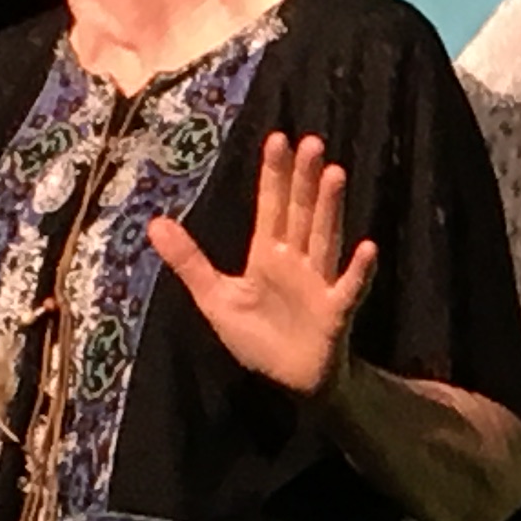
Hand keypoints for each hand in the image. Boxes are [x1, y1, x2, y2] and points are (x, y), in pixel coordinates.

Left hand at [147, 129, 375, 400]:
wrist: (290, 382)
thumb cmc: (258, 339)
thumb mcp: (215, 299)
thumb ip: (189, 261)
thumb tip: (154, 223)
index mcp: (267, 255)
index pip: (271, 207)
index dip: (273, 175)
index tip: (278, 139)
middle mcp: (296, 261)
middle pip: (300, 213)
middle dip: (304, 180)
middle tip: (311, 143)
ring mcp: (319, 283)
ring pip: (324, 238)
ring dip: (329, 208)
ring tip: (335, 173)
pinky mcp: (336, 312)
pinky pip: (348, 287)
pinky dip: (358, 270)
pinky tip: (366, 248)